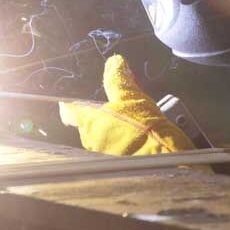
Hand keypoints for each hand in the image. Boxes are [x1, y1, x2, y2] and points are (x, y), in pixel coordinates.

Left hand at [59, 54, 194, 154]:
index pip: (69, 112)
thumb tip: (114, 62)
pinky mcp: (114, 167)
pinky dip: (120, 147)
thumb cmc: (142, 126)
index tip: (67, 104)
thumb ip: (119, 79)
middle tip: (118, 112)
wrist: (161, 158)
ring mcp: (101, 156)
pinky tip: (137, 142)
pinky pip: (113, 153)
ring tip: (132, 128)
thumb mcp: (131, 96)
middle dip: (99, 119)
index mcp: (89, 121)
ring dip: (111, 134)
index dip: (68, 106)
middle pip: (87, 126)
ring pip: (101, 140)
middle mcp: (90, 140)